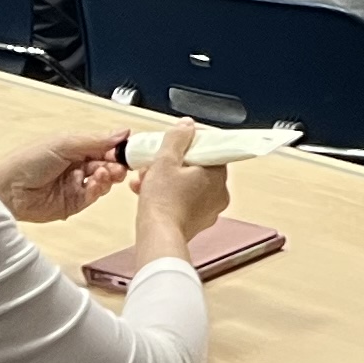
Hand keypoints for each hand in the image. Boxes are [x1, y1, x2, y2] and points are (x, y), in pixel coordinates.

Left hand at [0, 130, 132, 225]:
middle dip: (117, 164)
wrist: (7, 189)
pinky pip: (93, 197)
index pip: (106, 146)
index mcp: (75, 147)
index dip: (119, 148)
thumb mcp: (64, 143)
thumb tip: (123, 132)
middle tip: (121, 164)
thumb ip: (96, 140)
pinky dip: (98, 189)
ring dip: (108, 176)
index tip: (132, 148)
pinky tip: (94, 183)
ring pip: (104, 182)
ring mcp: (76, 186)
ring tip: (104, 172)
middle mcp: (77, 166)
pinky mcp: (73, 204)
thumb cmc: (27, 160)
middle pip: (108, 165)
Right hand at [129, 121, 229, 253]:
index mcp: (217, 175)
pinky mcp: (196, 222)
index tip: (176, 140)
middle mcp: (218, 193)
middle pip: (197, 166)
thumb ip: (178, 138)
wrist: (157, 236)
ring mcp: (208, 210)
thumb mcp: (166, 160)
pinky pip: (183, 200)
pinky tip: (144, 191)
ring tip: (144, 176)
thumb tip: (187, 125)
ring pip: (187, 183)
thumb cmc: (163, 200)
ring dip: (166, 177)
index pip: (211, 149)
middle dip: (173, 161)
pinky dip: (168, 193)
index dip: (192, 141)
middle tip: (155, 159)